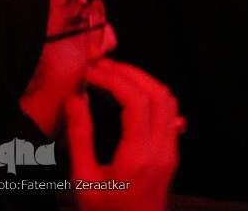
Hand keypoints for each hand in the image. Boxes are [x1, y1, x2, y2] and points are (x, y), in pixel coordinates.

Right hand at [64, 58, 179, 210]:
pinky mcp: (173, 151)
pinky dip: (151, 94)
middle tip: (102, 66)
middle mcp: (161, 149)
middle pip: (158, 94)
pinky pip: (169, 112)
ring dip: (143, 81)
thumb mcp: (83, 181)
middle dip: (130, 73)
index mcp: (138, 157)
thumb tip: (75, 100)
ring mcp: (171, 149)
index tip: (91, 73)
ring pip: (168, 100)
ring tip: (113, 74)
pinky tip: (130, 92)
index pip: (136, 103)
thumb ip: (80, 139)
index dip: (115, 80)